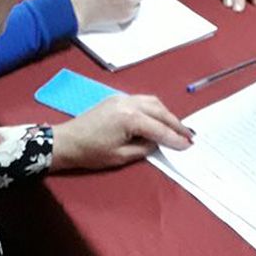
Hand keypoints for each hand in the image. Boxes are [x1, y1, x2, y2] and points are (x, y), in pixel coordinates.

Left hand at [50, 93, 192, 170]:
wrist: (66, 141)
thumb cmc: (91, 153)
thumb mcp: (120, 157)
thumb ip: (144, 148)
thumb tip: (158, 142)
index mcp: (130, 118)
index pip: (159, 129)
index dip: (175, 138)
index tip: (189, 145)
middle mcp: (129, 103)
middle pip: (160, 111)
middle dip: (176, 123)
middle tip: (189, 135)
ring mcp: (122, 98)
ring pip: (152, 101)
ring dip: (166, 113)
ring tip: (177, 127)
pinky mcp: (116, 98)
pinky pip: (142, 100)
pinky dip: (154, 108)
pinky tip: (159, 117)